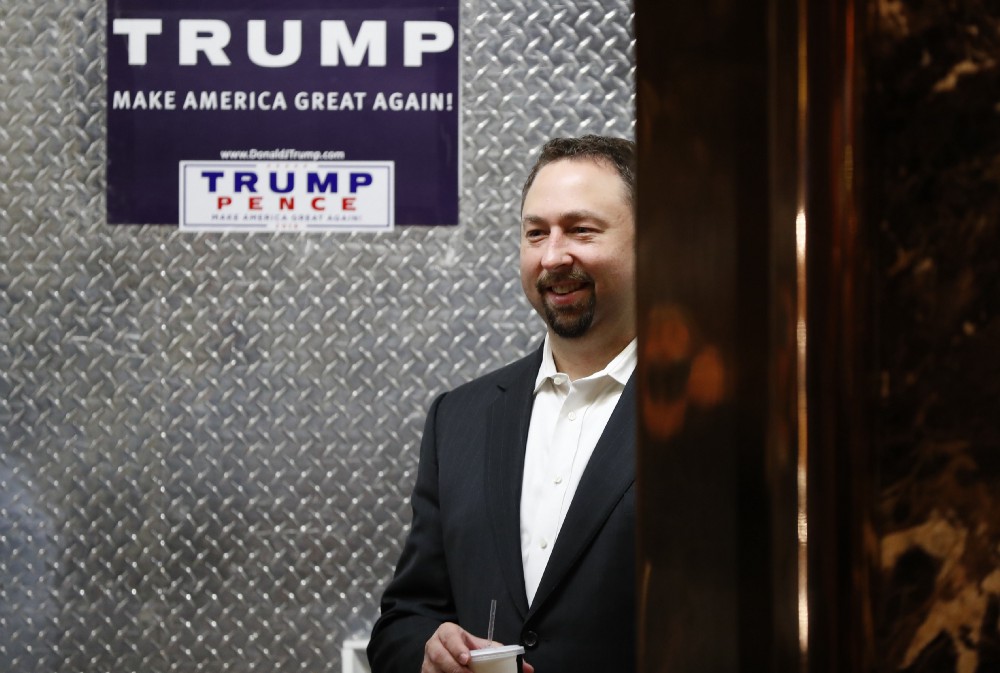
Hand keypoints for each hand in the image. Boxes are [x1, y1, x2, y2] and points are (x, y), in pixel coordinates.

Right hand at [420, 623, 535, 672]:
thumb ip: (501, 654)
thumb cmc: (466, 647)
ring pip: (432, 671)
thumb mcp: (481, 646)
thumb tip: (528, 669)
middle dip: (454, 668)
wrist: (446, 651)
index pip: (449, 636)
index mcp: (447, 632)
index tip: (467, 659)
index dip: (457, 647)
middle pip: (439, 656)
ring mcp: (427, 662)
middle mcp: (434, 646)